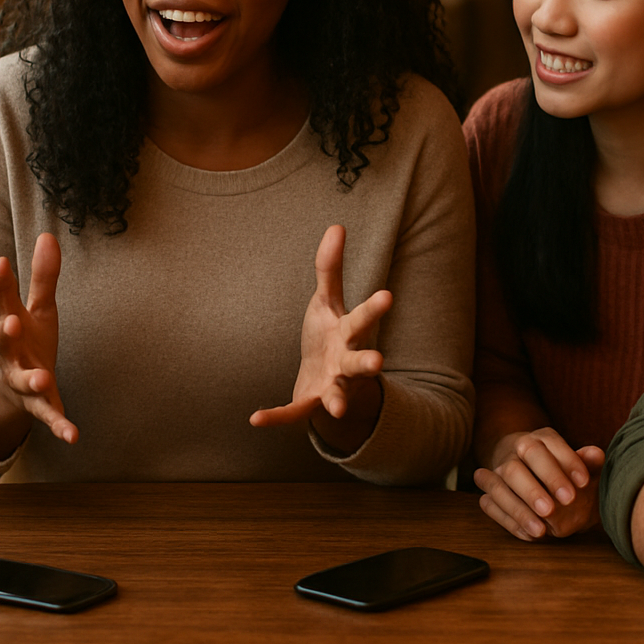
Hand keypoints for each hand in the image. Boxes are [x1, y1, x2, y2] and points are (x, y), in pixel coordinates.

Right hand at [0, 233, 76, 443]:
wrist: (15, 391)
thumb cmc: (30, 341)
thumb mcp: (38, 309)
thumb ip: (43, 277)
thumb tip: (48, 234)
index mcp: (11, 325)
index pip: (2, 301)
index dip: (0, 282)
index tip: (0, 261)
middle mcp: (11, 354)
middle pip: (3, 342)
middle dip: (5, 333)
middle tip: (8, 322)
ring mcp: (22, 382)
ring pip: (23, 382)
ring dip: (32, 380)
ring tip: (43, 380)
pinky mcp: (39, 407)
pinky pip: (48, 417)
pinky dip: (60, 427)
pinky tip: (73, 436)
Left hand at [250, 225, 387, 427]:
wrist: (326, 381)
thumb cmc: (329, 334)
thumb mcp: (326, 301)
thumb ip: (330, 267)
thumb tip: (336, 225)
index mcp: (349, 332)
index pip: (363, 317)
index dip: (374, 308)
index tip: (387, 295)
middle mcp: (346, 362)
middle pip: (360, 361)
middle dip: (368, 362)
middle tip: (379, 362)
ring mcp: (331, 386)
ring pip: (338, 395)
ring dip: (337, 401)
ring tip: (338, 408)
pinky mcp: (309, 404)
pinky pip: (294, 413)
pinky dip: (276, 417)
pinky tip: (255, 418)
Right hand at [473, 429, 602, 539]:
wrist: (538, 470)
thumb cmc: (566, 470)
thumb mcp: (582, 465)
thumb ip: (589, 462)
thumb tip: (596, 454)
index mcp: (541, 439)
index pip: (548, 445)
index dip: (565, 463)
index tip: (583, 483)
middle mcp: (516, 451)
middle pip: (515, 468)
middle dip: (533, 490)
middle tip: (551, 510)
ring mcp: (499, 470)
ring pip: (498, 487)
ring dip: (518, 510)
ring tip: (541, 530)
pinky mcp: (491, 489)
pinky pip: (489, 504)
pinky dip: (507, 519)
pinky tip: (529, 534)